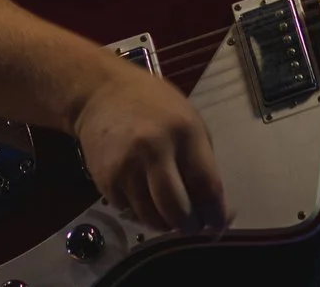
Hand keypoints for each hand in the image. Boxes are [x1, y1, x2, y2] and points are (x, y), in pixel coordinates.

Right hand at [72, 57, 228, 236]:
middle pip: (178, 210)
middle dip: (189, 226)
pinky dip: (140, 210)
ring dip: (164, 222)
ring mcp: (127, 166)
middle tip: (191, 224)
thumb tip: (217, 208)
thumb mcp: (188, 120)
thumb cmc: (152, 104)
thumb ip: (202, 161)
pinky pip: (130, 211)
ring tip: (167, 208)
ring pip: (152, 218)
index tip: (217, 225)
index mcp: (184, 131)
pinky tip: (141, 191)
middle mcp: (155, 148)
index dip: (216, 213)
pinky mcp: (106, 180)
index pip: (206, 185)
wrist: (101, 93)